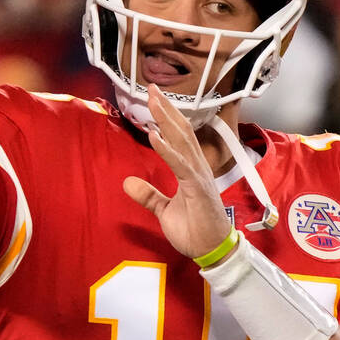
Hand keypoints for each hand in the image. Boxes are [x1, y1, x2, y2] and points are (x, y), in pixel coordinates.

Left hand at [123, 84, 233, 260]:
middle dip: (166, 108)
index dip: (166, 116)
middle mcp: (196, 167)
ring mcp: (198, 176)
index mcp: (190, 169)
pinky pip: (180, 165)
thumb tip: (128, 182)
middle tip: (151, 87)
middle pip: (181, 131)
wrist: (212, 251)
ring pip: (182, 141)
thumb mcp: (164, 211)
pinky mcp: (197, 188)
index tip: (153, 97)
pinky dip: (167, 150)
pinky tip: (155, 136)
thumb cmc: (194, 231)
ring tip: (152, 101)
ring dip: (166, 120)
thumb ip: (149, 195)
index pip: (178, 136)